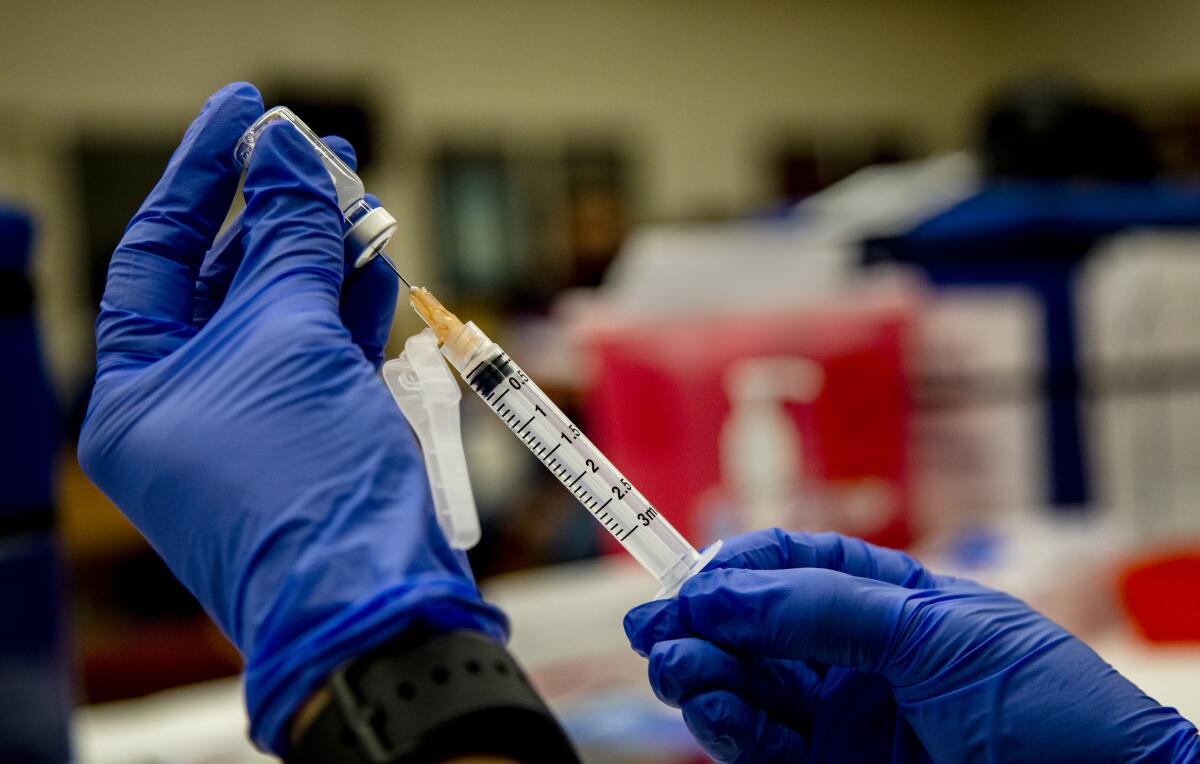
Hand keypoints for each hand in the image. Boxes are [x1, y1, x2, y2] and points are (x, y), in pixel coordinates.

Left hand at [78, 82, 506, 753]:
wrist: (374, 598)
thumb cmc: (303, 484)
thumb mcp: (287, 342)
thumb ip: (289, 241)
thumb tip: (293, 155)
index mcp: (140, 392)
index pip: (158, 254)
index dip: (203, 175)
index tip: (245, 112)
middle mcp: (192, 407)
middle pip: (229, 280)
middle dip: (277, 212)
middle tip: (319, 149)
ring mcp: (260, 425)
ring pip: (289, 315)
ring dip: (326, 253)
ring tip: (360, 194)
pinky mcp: (321, 438)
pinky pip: (330, 356)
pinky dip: (354, 308)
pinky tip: (376, 264)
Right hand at [625, 529, 1198, 762]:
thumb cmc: (1053, 705)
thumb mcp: (939, 633)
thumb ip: (825, 610)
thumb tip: (725, 589)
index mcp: (890, 600)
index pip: (791, 568)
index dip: (734, 567)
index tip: (688, 577)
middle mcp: (859, 656)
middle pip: (755, 630)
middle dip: (703, 623)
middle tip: (659, 628)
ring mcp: (846, 717)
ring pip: (749, 688)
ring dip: (704, 674)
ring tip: (679, 667)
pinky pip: (763, 745)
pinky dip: (728, 726)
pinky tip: (712, 707)